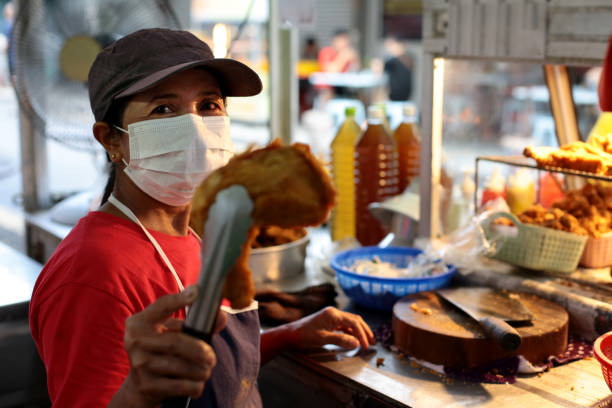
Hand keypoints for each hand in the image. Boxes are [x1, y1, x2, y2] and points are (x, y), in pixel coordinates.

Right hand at [116, 285, 226, 406]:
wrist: (140, 384)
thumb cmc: (162, 350)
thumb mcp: (172, 332)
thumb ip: (195, 323)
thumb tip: (221, 316)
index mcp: (140, 322)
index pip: (161, 306)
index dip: (179, 299)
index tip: (196, 292)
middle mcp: (136, 341)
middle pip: (176, 343)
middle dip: (200, 351)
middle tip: (212, 357)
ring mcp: (140, 364)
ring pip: (181, 366)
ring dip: (201, 370)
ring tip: (206, 370)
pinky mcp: (147, 385)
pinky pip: (181, 385)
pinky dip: (195, 385)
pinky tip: (197, 383)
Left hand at [286, 306, 374, 350]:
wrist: (291, 334)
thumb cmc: (304, 335)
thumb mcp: (322, 339)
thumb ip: (340, 340)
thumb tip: (357, 342)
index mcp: (333, 314)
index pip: (353, 323)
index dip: (362, 334)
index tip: (366, 346)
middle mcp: (334, 313)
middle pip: (355, 320)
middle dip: (364, 331)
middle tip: (372, 342)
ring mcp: (331, 317)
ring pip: (350, 322)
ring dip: (359, 331)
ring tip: (367, 341)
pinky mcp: (329, 322)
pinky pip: (344, 326)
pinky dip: (351, 332)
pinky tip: (355, 339)